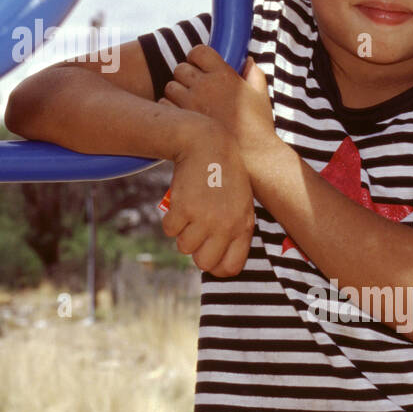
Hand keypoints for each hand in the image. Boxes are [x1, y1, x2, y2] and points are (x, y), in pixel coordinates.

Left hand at [161, 46, 274, 172]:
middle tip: (193, 88)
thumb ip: (254, 74)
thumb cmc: (258, 127)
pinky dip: (170, 108)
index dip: (196, 58)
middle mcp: (205, 84)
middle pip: (180, 68)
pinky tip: (182, 117)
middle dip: (185, 76)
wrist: (251, 157)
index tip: (199, 67)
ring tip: (188, 104)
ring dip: (176, 92)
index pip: (198, 51)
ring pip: (170, 86)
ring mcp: (191, 101)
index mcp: (224, 74)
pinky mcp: (182, 119)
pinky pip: (164, 104)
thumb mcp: (260, 96)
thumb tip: (248, 61)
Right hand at [162, 119, 255, 276]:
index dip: (216, 266)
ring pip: (183, 247)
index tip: (208, 255)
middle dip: (196, 251)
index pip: (230, 267)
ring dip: (182, 233)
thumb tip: (215, 261)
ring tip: (189, 213)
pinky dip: (170, 220)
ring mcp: (204, 219)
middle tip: (195, 233)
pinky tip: (180, 203)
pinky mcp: (183, 209)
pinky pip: (169, 230)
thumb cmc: (225, 175)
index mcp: (243, 226)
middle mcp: (225, 226)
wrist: (208, 144)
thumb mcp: (241, 203)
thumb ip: (233, 230)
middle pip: (204, 263)